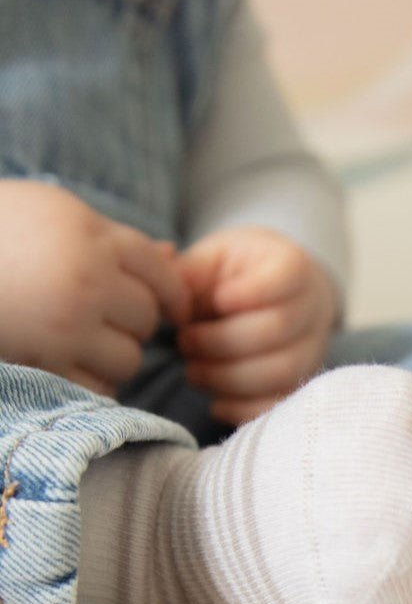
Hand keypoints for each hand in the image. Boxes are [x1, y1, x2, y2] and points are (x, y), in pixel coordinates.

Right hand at [0, 180, 188, 394]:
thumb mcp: (44, 214)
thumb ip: (106, 238)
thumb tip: (172, 255)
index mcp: (86, 231)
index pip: (158, 269)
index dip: (173, 293)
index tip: (176, 310)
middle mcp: (86, 277)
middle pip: (146, 317)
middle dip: (131, 324)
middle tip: (102, 323)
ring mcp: (66, 324)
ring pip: (128, 359)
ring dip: (110, 358)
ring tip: (77, 345)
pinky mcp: (45, 363)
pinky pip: (98, 389)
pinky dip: (88, 384)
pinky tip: (65, 368)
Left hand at [176, 226, 338, 424]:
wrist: (273, 300)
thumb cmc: (235, 277)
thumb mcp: (212, 260)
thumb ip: (185, 273)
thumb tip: (165, 290)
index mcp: (293, 266)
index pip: (286, 277)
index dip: (248, 293)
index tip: (216, 299)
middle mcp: (313, 310)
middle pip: (275, 330)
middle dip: (220, 341)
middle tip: (184, 341)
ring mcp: (312, 351)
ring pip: (280, 372)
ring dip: (227, 378)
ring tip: (194, 370)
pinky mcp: (300, 385)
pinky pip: (280, 405)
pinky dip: (243, 410)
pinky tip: (214, 403)